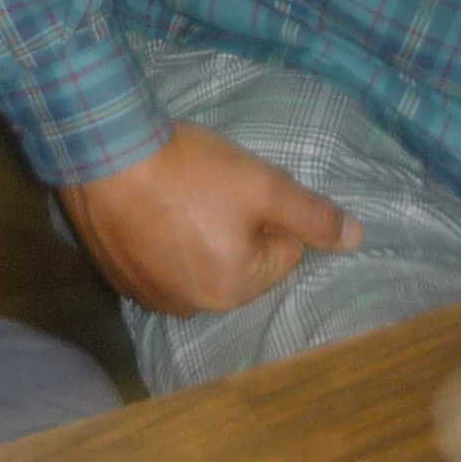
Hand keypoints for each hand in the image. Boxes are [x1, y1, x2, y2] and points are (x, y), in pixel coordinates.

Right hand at [57, 122, 360, 319]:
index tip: (242, 187)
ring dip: (197, 236)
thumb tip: (358, 239)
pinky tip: (150, 207)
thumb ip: (312, 215)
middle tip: (211, 188)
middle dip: (234, 228)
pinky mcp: (118, 278)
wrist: (102, 154)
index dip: (270, 214)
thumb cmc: (189, 170)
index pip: (282, 254)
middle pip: (239, 264)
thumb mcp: (262, 185)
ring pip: (198, 264)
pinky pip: (158, 263)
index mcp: (232, 290)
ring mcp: (149, 296)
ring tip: (178, 194)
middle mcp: (191, 307)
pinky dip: (160, 241)